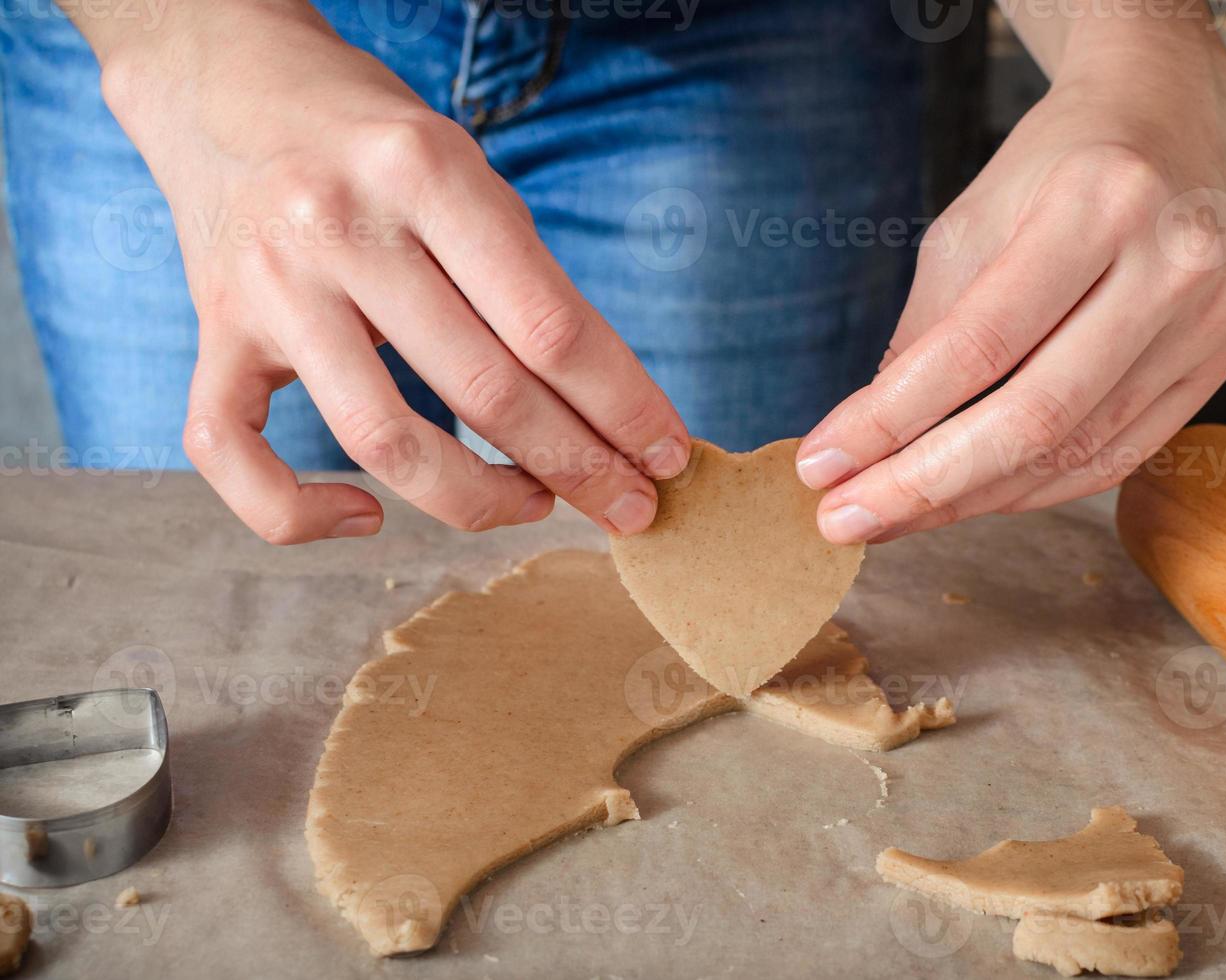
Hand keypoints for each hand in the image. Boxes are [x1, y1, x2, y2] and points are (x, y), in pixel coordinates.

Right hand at [93, 1, 687, 543]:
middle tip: (631, 506)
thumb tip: (608, 408)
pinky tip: (368, 517)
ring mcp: (269, 287)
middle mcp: (341, 227)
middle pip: (486, 390)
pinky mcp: (212, 332)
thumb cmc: (376, 141)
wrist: (230, 81)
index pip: (550, 324)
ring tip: (534, 503)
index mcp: (425, 172)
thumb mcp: (467, 168)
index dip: (623, 407)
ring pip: (382, 441)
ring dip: (478, 500)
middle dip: (580, 466)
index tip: (667, 455)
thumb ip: (524, 278)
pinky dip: (298, 512)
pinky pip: (232, 454)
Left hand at [797, 45, 1225, 543]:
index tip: (824, 463)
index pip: (978, 344)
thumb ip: (924, 334)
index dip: (891, 418)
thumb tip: (867, 441)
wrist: (1167, 123)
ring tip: (891, 516)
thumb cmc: (1056, 167)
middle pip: (1035, 416)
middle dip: (924, 483)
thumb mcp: (970, 224)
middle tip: (846, 519)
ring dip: (969, 499)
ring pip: (1072, 452)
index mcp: (1100, 203)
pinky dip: (1031, 490)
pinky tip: (968, 499)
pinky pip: (1112, 458)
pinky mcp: (1212, 365)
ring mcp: (1205, 322)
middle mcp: (1170, 264)